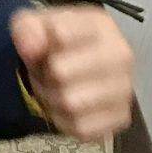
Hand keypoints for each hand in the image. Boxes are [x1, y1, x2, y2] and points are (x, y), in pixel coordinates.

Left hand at [9, 6, 133, 139]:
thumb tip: (30, 47)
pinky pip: (79, 127)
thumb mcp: (36, 26)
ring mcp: (124, 89)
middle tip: (48, 71)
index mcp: (100, 26)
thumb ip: (27, 28)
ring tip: (57, 88)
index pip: (60, 33)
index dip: (40, 43)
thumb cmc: (59, 45)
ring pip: (70, 103)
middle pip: (61, 72)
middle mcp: (120, 56)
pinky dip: (65, 120)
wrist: (78, 68)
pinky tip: (68, 107)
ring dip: (53, 99)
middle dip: (45, 75)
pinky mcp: (120, 118)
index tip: (45, 46)